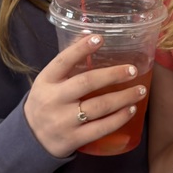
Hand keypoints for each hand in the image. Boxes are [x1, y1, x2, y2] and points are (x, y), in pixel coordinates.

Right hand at [24, 34, 147, 157]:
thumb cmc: (47, 102)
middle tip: (132, 70)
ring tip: (140, 91)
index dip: (81, 48)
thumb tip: (89, 34)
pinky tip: (131, 109)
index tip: (100, 38)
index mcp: (46, 80)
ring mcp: (63, 121)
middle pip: (86, 83)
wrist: (32, 139)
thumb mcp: (49, 80)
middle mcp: (53, 100)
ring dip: (123, 98)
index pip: (63, 61)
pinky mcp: (73, 139)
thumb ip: (69, 61)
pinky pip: (101, 128)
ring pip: (99, 107)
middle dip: (113, 75)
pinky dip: (119, 118)